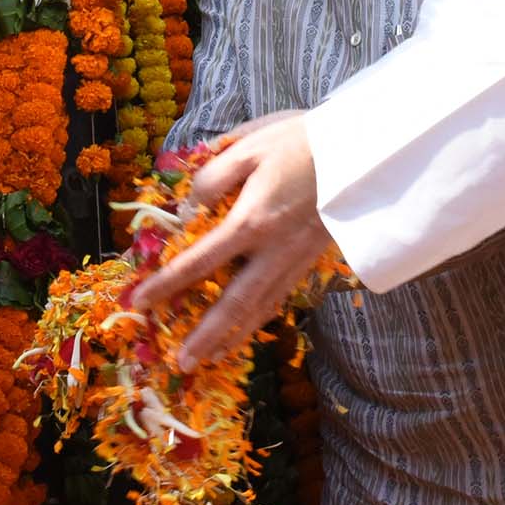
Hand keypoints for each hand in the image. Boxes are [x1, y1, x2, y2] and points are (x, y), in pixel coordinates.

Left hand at [130, 114, 338, 369]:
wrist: (364, 151)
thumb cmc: (301, 140)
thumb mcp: (250, 144)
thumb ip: (212, 178)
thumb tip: (188, 211)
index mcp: (252, 220)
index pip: (200, 261)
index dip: (167, 284)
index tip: (139, 302)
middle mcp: (273, 249)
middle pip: (234, 303)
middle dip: (205, 335)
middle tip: (181, 364)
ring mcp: (295, 259)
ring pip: (260, 308)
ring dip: (232, 337)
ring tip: (209, 358)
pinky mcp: (310, 260)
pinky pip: (279, 298)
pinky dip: (259, 319)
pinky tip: (247, 329)